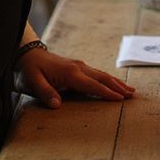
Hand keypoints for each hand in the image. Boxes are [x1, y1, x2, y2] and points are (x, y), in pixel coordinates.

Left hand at [15, 46, 134, 107]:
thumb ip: (45, 93)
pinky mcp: (77, 67)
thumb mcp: (32, 83)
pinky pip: (96, 74)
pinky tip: (113, 83)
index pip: (92, 85)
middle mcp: (78, 67)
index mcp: (70, 73)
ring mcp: (79, 66)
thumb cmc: (29, 71)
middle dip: (118, 86)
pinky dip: (107, 79)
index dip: (107, 93)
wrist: (26, 54)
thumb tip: (57, 105)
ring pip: (101, 75)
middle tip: (132, 95)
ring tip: (129, 90)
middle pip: (102, 78)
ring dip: (116, 82)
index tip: (120, 99)